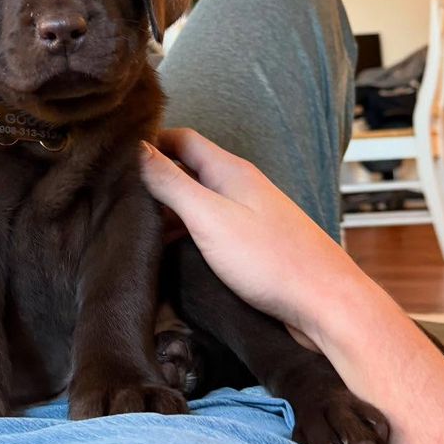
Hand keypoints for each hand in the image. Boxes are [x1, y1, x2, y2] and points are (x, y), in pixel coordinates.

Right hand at [140, 129, 366, 352]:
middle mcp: (240, 186)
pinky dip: (187, 233)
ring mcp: (247, 215)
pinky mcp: (252, 244)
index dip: (149, 143)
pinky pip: (211, 227)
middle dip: (154, 180)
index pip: (181, 139)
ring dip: (169, 211)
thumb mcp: (209, 217)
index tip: (117, 159)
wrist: (326, 304)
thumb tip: (136, 151)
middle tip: (118, 198)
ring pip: (198, 201)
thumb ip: (171, 183)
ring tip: (135, 229)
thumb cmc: (272, 260)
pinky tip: (170, 252)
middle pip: (188, 169)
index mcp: (230, 170)